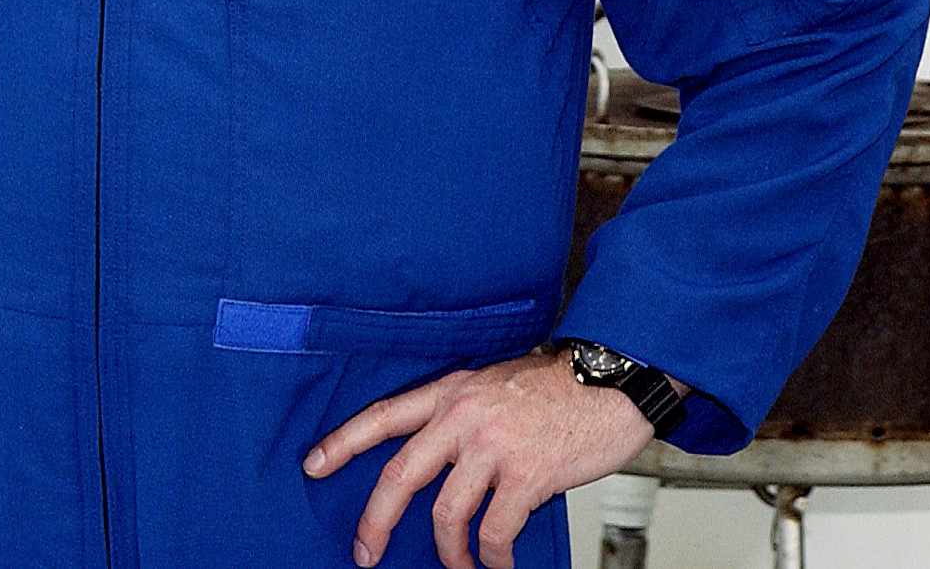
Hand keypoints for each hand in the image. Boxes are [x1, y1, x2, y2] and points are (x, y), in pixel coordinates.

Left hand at [302, 350, 661, 568]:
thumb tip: (441, 461)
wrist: (617, 379)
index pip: (384, 415)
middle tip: (365, 553)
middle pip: (400, 474)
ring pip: (446, 514)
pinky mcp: (527, 474)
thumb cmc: (562, 386)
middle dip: (376, 521)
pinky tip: (500, 565)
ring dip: (448, 552)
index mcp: (454, 390)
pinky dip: (493, 559)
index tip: (313, 464)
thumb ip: (464, 415)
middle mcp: (466, 415)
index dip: (343, 442)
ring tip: (457, 566)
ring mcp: (495, 445)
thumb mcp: (498, 384)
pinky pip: (494, 532)